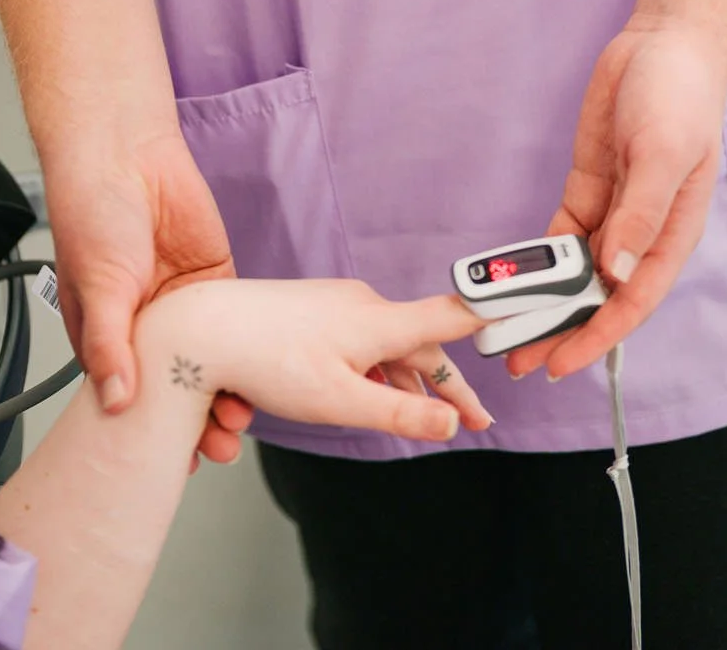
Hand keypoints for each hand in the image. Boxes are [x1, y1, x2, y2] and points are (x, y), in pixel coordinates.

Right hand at [45, 128, 249, 460]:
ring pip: (213, 361)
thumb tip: (117, 400)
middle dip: (198, 419)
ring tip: (242, 419)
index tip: (177, 460)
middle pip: (178, 386)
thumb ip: (109, 343)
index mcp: (109, 336)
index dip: (154, 431)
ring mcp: (185, 305)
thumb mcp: (96, 284)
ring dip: (228, 390)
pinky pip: (237, 321)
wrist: (126, 152)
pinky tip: (264, 370)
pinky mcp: (215, 278)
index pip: (133, 398)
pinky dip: (251, 347)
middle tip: (220, 446)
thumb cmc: (92, 212)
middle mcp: (148, 327)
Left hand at [144, 279, 491, 443]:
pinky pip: (359, 344)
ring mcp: (337, 306)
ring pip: (387, 347)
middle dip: (446, 385)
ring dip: (406, 383)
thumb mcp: (341, 400)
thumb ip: (399, 413)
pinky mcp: (313, 313)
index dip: (492, 322)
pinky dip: (373, 373)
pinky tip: (364, 395)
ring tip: (425, 417)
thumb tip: (449, 421)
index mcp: (380, 321)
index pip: (453, 318)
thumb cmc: (267, 359)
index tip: (526, 325)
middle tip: (471, 420)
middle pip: (421, 343)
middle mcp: (364, 305)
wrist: (200, 328)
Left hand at [508, 23, 726, 380]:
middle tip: (518, 362)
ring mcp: (615, 211)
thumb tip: (615, 271)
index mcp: (671, 234)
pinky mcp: (590, 188)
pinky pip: (560, 235)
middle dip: (560, 330)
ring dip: (544, 300)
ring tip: (505, 329)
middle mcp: (643, 232)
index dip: (597, 337)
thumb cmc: (680, 98)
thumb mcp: (663, 154)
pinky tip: (512, 279)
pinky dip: (537, 258)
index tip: (560, 363)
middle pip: (598, 296)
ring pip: (575, 272)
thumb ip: (641, 213)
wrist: (664, 45)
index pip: (633, 301)